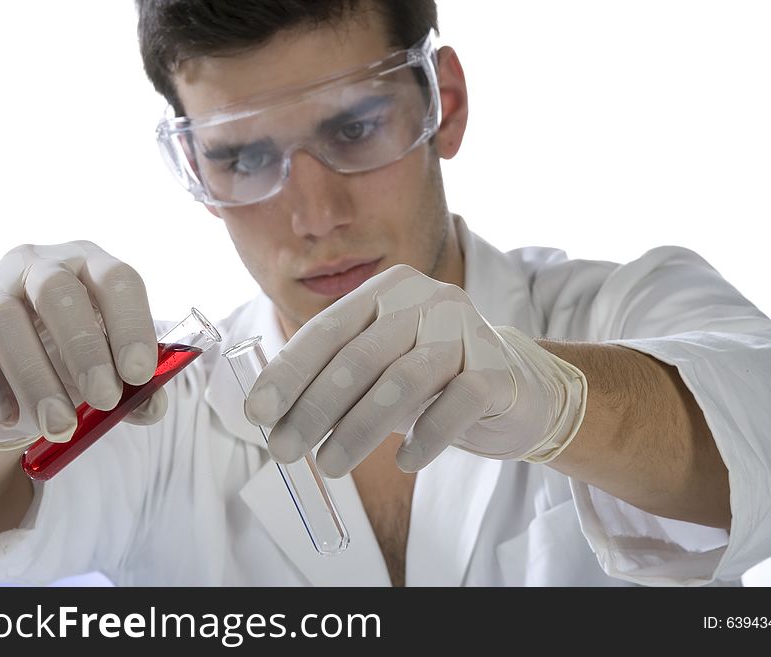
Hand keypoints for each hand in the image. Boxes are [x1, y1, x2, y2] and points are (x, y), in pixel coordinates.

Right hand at [0, 242, 165, 447]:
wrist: (14, 378)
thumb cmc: (76, 362)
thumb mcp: (112, 372)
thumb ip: (137, 389)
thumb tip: (151, 405)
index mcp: (92, 267)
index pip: (117, 279)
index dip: (131, 325)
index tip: (139, 374)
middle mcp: (40, 264)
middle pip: (57, 290)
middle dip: (84, 348)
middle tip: (103, 399)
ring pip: (4, 318)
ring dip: (36, 378)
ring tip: (60, 425)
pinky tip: (9, 415)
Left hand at [245, 264, 586, 475]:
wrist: (513, 387)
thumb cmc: (430, 380)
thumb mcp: (376, 371)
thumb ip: (332, 379)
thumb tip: (267, 416)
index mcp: (387, 290)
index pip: (327, 330)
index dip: (288, 373)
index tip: (257, 414)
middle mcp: (427, 298)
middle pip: (360, 356)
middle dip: (314, 408)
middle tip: (284, 452)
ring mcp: (466, 328)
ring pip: (403, 380)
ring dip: (359, 429)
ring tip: (331, 466)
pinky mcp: (498, 367)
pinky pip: (457, 403)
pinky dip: (426, 436)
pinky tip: (405, 462)